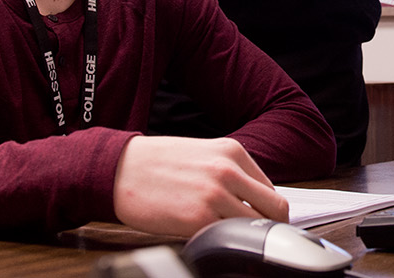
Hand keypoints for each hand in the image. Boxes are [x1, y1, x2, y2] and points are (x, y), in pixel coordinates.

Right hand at [112, 136, 289, 236]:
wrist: (118, 168)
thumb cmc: (156, 163)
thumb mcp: (203, 153)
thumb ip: (232, 172)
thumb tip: (254, 199)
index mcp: (233, 152)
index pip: (272, 189)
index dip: (267, 209)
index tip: (259, 219)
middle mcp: (228, 171)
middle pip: (275, 209)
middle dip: (268, 225)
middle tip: (253, 235)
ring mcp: (215, 195)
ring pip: (256, 227)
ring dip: (245, 235)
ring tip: (225, 234)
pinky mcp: (198, 220)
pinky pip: (228, 238)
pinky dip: (223, 242)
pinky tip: (207, 237)